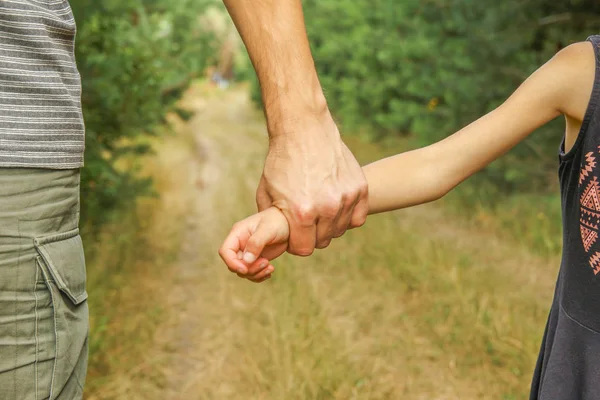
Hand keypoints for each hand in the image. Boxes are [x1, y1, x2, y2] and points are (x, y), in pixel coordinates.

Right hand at [218, 207, 289, 282]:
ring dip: (256, 273)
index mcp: (237, 234)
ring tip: (270, 267)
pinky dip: (260, 275)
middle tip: (266, 263)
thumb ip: (256, 243)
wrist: (288, 223)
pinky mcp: (255, 259)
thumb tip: (246, 260)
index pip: (225, 251)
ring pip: (243, 271)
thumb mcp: (267, 230)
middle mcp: (239, 244)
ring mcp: (247, 253)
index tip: (245, 269)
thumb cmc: (276, 221)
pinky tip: (270, 270)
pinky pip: (252, 273)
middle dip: (249, 269)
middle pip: (234, 264)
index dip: (232, 263)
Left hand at [256, 114, 367, 255]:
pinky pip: (357, 218)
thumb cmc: (282, 161)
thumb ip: (270, 222)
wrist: (303, 129)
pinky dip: (348, 216)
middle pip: (323, 241)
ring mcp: (346, 197)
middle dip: (312, 235)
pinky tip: (335, 206)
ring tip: (318, 209)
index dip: (296, 243)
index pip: (304, 249)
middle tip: (306, 220)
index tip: (294, 233)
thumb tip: (272, 242)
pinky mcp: (360, 188)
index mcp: (301, 212)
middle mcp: (327, 207)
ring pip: (340, 230)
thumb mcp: (266, 193)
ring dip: (329, 225)